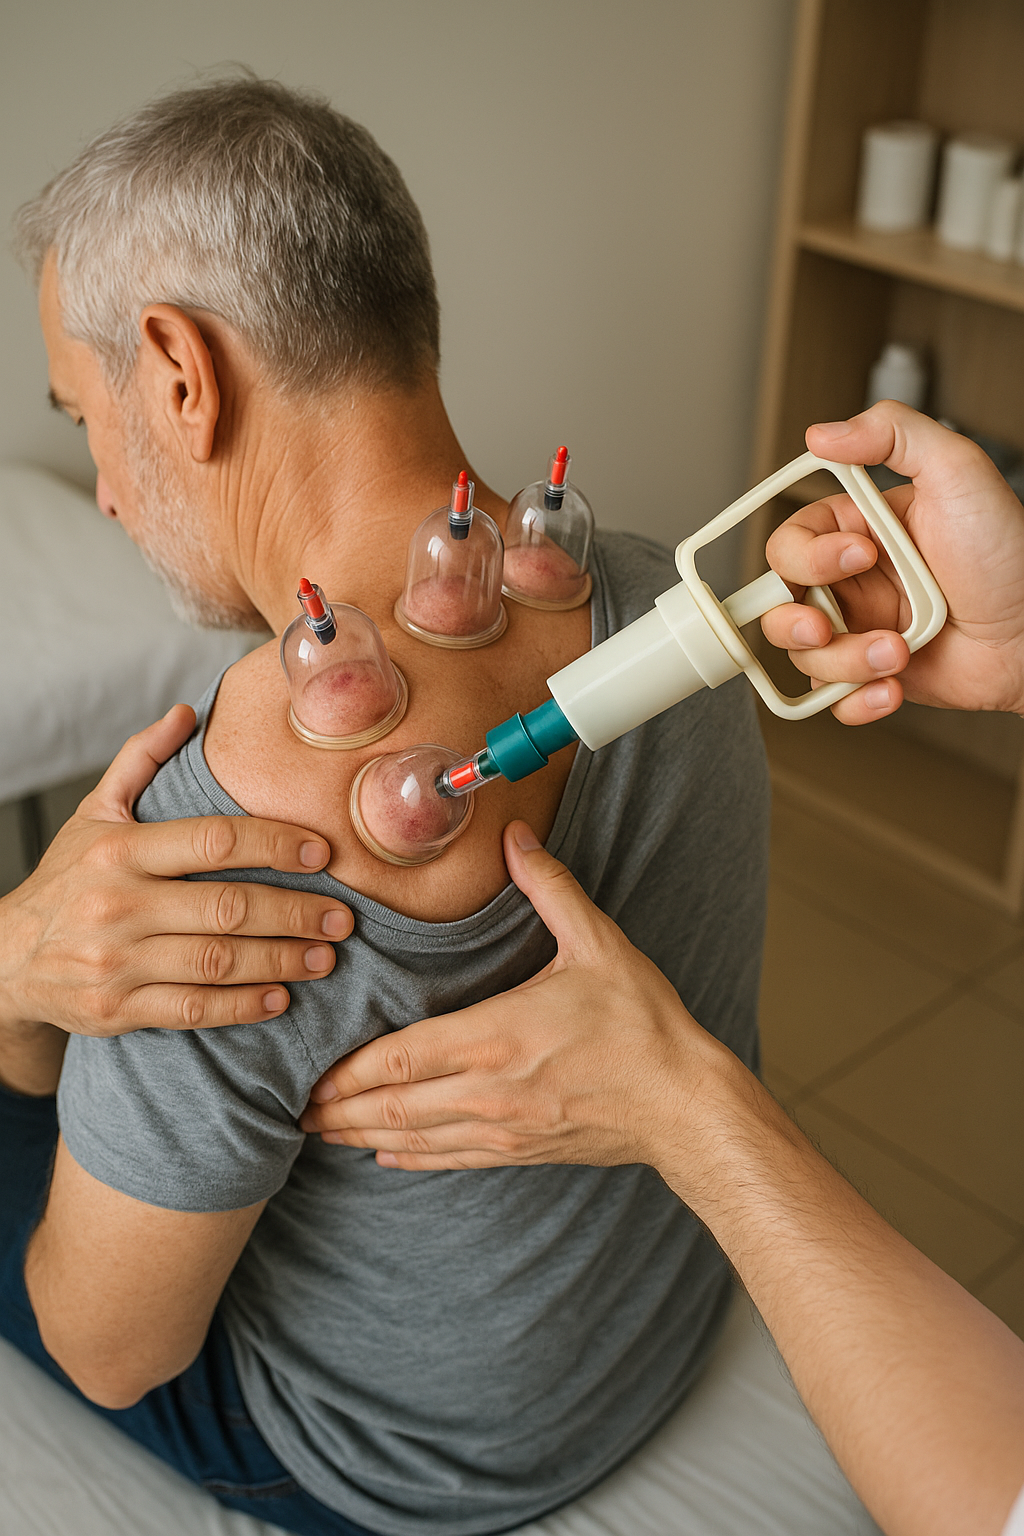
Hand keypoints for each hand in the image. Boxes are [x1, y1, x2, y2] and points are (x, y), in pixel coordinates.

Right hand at [0, 705, 352, 1034]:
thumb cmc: (68, 879)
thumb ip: (141, 762)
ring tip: (324, 957)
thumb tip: (187, 713)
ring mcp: (116, 961)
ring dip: (280, 960)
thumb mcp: (95, 814)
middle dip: (295, 912)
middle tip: (343, 918)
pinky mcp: (116, 1009)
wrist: (6, 957)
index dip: (274, 845)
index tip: (323, 853)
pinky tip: (279, 998)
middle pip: (227, 907)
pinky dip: (241, 1006)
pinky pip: (192, 1010)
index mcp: (121, 850)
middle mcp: (117, 904)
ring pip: (216, 962)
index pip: (213, 841)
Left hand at [301, 822, 727, 1180]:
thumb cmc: (643, 1025)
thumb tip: (517, 838)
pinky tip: (386, 1154)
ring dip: (362, 1135)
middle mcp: (488, 1090)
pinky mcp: (521, 1150)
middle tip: (295, 1107)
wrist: (684, 1104)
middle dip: (338, 1108)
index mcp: (497, 1036)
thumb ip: (549, 889)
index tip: (312, 1072)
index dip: (348, 1070)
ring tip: (322, 1131)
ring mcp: (503, 1128)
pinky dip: (410, 1157)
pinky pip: (450, 1158)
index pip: (400, 1057)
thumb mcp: (599, 944)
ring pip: (413, 1139)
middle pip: (392, 1105)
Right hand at [762, 402, 1023, 723]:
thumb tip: (821, 433)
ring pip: (804, 657)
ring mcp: (859, 632)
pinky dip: (854, 702)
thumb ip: (893, 434)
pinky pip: (832, 699)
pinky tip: (892, 688)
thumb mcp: (959, 472)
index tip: (860, 555)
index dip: (808, 556)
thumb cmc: (1010, 555)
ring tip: (897, 655)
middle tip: (828, 626)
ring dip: (845, 663)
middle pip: (777, 605)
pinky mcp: (873, 676)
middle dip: (795, 622)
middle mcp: (851, 583)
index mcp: (856, 532)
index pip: (790, 544)